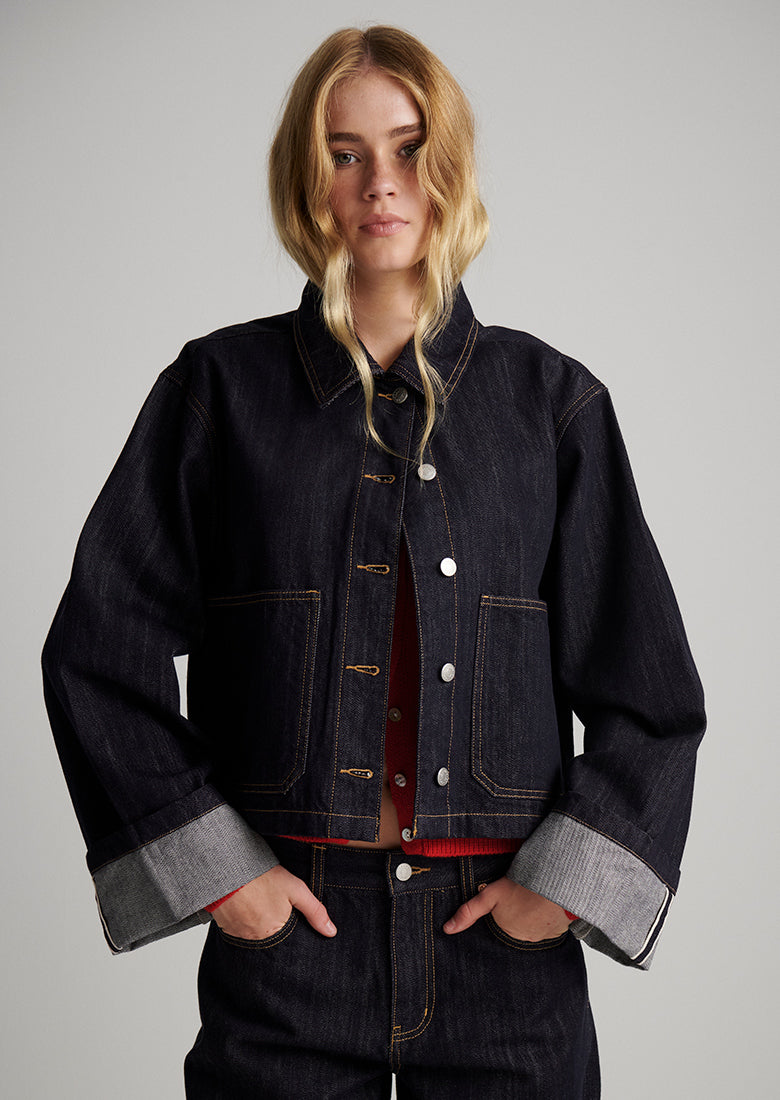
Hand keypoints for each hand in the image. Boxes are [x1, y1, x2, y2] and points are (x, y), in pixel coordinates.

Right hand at [211, 864, 336, 938]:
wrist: (228, 868)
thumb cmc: (263, 877)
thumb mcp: (296, 890)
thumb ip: (315, 911)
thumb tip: (331, 932)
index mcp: (275, 933)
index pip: (288, 940)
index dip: (290, 927)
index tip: (288, 914)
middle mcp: (256, 939)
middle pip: (271, 938)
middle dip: (274, 925)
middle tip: (271, 904)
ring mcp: (239, 935)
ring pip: (255, 933)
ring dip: (258, 922)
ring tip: (259, 902)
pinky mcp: (225, 928)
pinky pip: (239, 929)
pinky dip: (244, 920)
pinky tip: (246, 905)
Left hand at [443, 876, 571, 940]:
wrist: (557, 886)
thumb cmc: (522, 888)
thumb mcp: (490, 895)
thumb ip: (469, 912)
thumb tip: (447, 929)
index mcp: (506, 932)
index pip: (499, 925)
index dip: (501, 912)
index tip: (506, 900)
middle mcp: (523, 939)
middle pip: (515, 926)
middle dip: (516, 914)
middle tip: (520, 895)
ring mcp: (541, 937)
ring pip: (532, 926)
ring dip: (532, 915)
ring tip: (533, 897)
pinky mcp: (557, 931)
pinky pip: (548, 926)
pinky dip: (547, 917)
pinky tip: (547, 903)